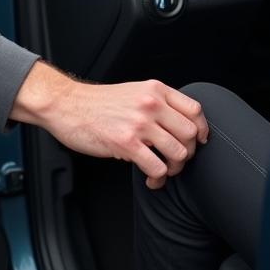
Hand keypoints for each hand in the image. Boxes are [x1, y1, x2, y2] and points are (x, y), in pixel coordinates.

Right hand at [11, 62, 207, 188]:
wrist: (68, 105)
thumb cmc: (98, 102)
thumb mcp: (133, 91)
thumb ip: (157, 102)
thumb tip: (179, 124)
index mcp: (155, 90)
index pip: (195, 109)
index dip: (202, 129)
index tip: (199, 141)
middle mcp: (151, 104)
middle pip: (191, 134)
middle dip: (188, 152)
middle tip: (176, 159)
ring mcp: (139, 124)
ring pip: (179, 153)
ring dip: (174, 168)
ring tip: (163, 171)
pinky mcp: (126, 144)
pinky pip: (158, 168)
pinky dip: (158, 179)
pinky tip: (151, 180)